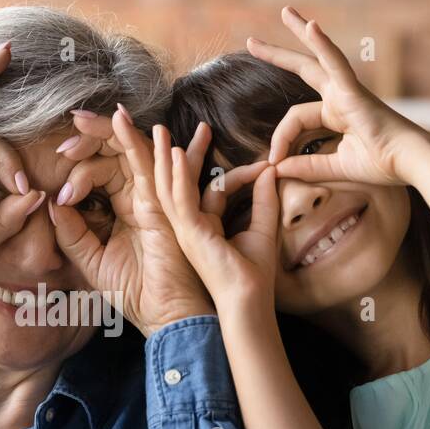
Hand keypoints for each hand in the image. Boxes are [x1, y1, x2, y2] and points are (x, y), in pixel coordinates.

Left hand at [48, 106, 214, 336]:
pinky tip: (121, 120)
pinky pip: (150, 165)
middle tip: (64, 145)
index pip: (103, 170)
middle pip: (117, 152)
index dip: (78, 171)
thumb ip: (72, 233)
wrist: (163, 316)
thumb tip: (52, 204)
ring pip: (132, 150)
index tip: (62, 195)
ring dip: (106, 132)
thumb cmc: (136, 292)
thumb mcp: (92, 261)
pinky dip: (135, 142)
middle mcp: (142, 195)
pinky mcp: (164, 203)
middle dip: (89, 140)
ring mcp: (156, 196)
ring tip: (81, 121)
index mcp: (126, 205)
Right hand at [151, 122, 278, 313]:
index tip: (242, 155)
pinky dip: (175, 177)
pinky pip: (179, 200)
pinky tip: (172, 154)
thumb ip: (263, 198)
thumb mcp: (263, 227)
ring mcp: (186, 231)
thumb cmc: (255, 275)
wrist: (249, 301)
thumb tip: (271, 170)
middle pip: (175, 184)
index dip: (223, 171)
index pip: (207, 190)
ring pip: (168, 188)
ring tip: (158, 132)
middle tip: (160, 127)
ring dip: (162, 158)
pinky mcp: (190, 233)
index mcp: (204, 227)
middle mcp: (189, 227)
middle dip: (167, 155)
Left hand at [247, 6, 426, 186]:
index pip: (295, 119)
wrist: (409, 163)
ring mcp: (347, 90)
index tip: (272, 163)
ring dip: (300, 32)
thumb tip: (276, 169)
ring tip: (285, 12)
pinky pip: (336, 63)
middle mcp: (340, 96)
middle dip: (277, 54)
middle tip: (252, 42)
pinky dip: (324, 44)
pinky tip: (310, 26)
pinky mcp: (355, 91)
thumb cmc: (382, 164)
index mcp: (335, 113)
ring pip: (317, 57)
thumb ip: (306, 166)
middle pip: (303, 68)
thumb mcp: (334, 167)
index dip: (279, 139)